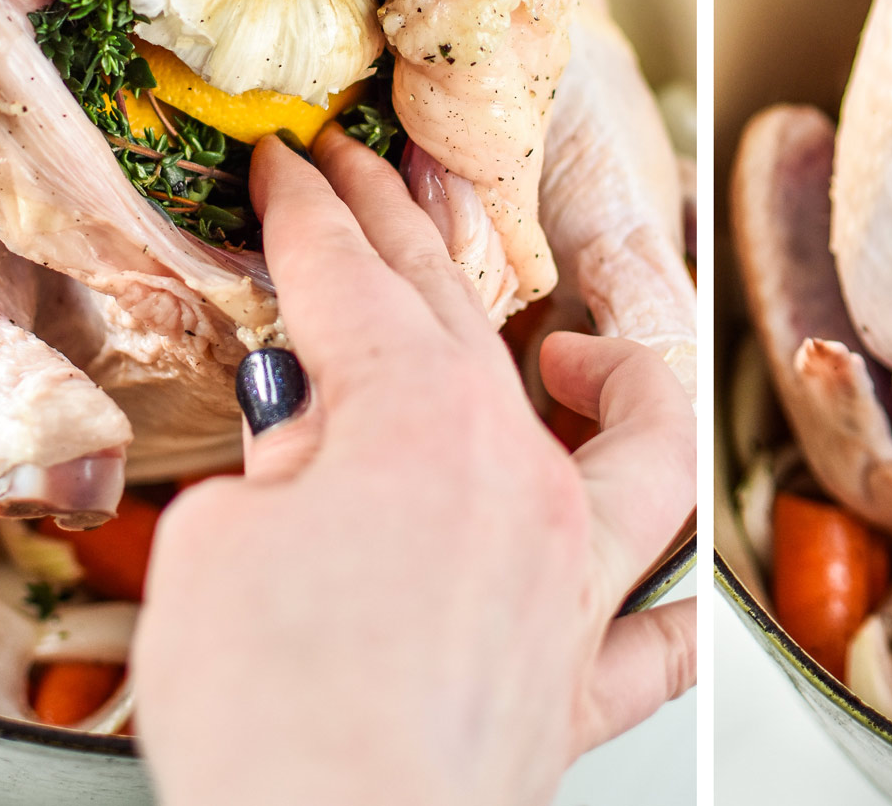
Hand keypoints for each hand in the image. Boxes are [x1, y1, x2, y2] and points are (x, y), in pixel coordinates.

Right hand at [134, 131, 696, 805]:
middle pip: (461, 321)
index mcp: (419, 425)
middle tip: (360, 175)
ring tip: (579, 348)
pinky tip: (674, 584)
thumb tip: (308, 427)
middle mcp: (519, 484)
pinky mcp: (583, 688)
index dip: (309, 212)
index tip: (288, 166)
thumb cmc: (270, 724)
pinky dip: (673, 604)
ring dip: (622, 382)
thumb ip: (279, 465)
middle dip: (401, 230)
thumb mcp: (218, 549)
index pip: (353, 281)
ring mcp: (570, 584)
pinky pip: (664, 636)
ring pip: (644, 450)